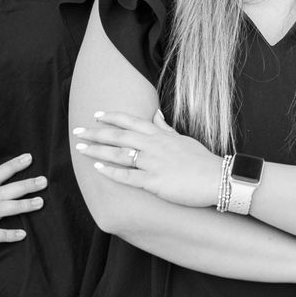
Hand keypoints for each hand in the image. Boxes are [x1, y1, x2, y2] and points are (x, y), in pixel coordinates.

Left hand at [73, 110, 220, 207]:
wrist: (218, 179)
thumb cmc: (202, 160)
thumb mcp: (183, 139)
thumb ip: (165, 128)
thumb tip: (155, 114)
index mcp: (160, 134)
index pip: (131, 121)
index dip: (112, 117)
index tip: (96, 115)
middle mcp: (154, 145)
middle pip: (119, 136)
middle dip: (96, 133)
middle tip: (77, 132)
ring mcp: (153, 163)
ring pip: (119, 155)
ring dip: (97, 151)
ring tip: (81, 149)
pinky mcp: (155, 182)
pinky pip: (128, 177)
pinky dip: (112, 172)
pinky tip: (98, 170)